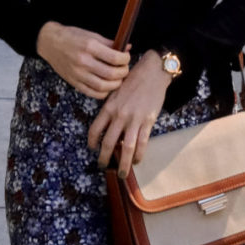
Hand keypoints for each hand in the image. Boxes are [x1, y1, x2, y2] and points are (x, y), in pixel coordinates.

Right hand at [35, 21, 129, 98]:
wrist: (50, 43)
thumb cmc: (73, 37)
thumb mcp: (92, 35)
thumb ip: (110, 43)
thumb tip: (127, 48)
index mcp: (90, 46)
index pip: (115, 58)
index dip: (125, 59)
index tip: (126, 57)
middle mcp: (83, 61)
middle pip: (111, 74)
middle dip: (123, 73)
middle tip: (124, 69)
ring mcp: (78, 74)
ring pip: (103, 87)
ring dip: (115, 84)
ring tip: (118, 78)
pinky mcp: (74, 82)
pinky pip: (93, 93)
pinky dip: (104, 92)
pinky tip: (107, 86)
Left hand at [88, 52, 172, 178]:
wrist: (152, 71)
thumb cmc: (133, 79)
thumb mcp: (116, 91)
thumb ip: (111, 108)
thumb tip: (109, 128)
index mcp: (109, 106)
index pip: (95, 129)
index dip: (91, 142)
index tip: (92, 149)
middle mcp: (119, 115)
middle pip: (108, 143)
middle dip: (104, 158)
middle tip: (103, 166)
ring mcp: (134, 119)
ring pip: (126, 148)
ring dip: (123, 164)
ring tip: (121, 174)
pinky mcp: (147, 121)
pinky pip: (142, 143)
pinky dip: (138, 155)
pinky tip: (137, 161)